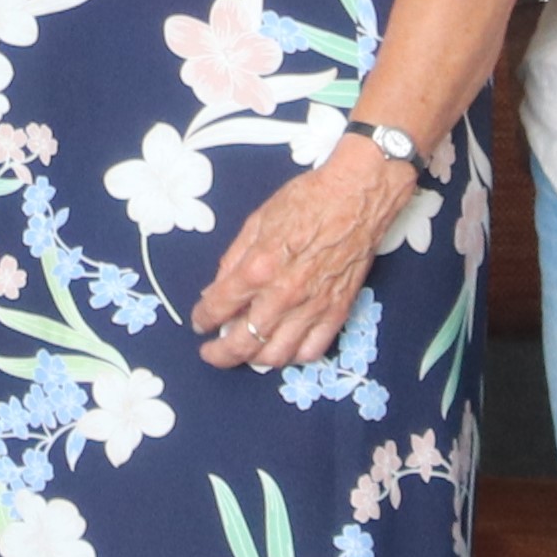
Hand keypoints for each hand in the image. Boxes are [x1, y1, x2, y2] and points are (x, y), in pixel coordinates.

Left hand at [193, 141, 414, 373]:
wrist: (356, 197)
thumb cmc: (307, 201)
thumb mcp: (256, 222)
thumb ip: (233, 260)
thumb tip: (215, 291)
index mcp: (258, 268)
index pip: (219, 308)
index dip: (203, 319)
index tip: (200, 323)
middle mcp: (283, 295)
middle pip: (243, 342)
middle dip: (221, 354)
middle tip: (211, 353)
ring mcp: (312, 307)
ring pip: (277, 355)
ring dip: (254, 360)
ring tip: (245, 353)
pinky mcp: (337, 311)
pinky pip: (312, 350)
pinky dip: (293, 357)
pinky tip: (283, 349)